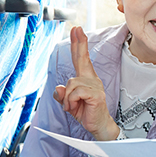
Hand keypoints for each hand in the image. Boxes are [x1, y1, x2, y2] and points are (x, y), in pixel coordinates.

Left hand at [53, 26, 120, 140]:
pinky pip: (75, 93)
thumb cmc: (86, 114)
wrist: (98, 127)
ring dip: (67, 98)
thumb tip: (57, 88)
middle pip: (82, 59)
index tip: (77, 31)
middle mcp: (92, 80)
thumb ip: (62, 95)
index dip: (79, 45)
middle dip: (79, 43)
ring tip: (71, 106)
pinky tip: (75, 107)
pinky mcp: (96, 95)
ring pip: (71, 83)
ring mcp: (95, 86)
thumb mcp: (69, 104)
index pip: (81, 59)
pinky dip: (71, 102)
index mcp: (86, 79)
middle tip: (76, 29)